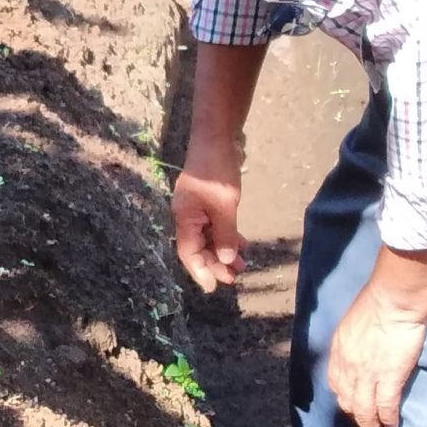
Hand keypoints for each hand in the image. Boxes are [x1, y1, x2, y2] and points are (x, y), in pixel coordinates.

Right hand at [173, 145, 246, 291]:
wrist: (216, 138)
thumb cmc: (217, 171)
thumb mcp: (224, 205)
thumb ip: (224, 234)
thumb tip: (224, 259)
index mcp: (184, 218)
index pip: (189, 253)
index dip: (200, 272)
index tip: (213, 289)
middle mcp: (187, 216)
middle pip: (198, 248)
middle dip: (215, 264)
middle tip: (234, 277)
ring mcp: (196, 208)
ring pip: (208, 237)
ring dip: (222, 251)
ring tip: (241, 265)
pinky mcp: (207, 201)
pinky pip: (214, 225)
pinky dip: (226, 236)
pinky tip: (241, 244)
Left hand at [326, 285, 426, 426]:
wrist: (394, 300)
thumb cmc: (378, 302)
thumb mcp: (353, 322)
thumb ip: (352, 339)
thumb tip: (359, 347)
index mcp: (338, 352)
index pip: (335, 383)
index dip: (344, 397)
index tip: (351, 405)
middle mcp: (347, 367)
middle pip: (347, 401)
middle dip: (355, 417)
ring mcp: (367, 375)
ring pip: (364, 410)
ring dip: (370, 426)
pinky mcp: (389, 378)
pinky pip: (385, 407)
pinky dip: (387, 420)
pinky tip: (392, 426)